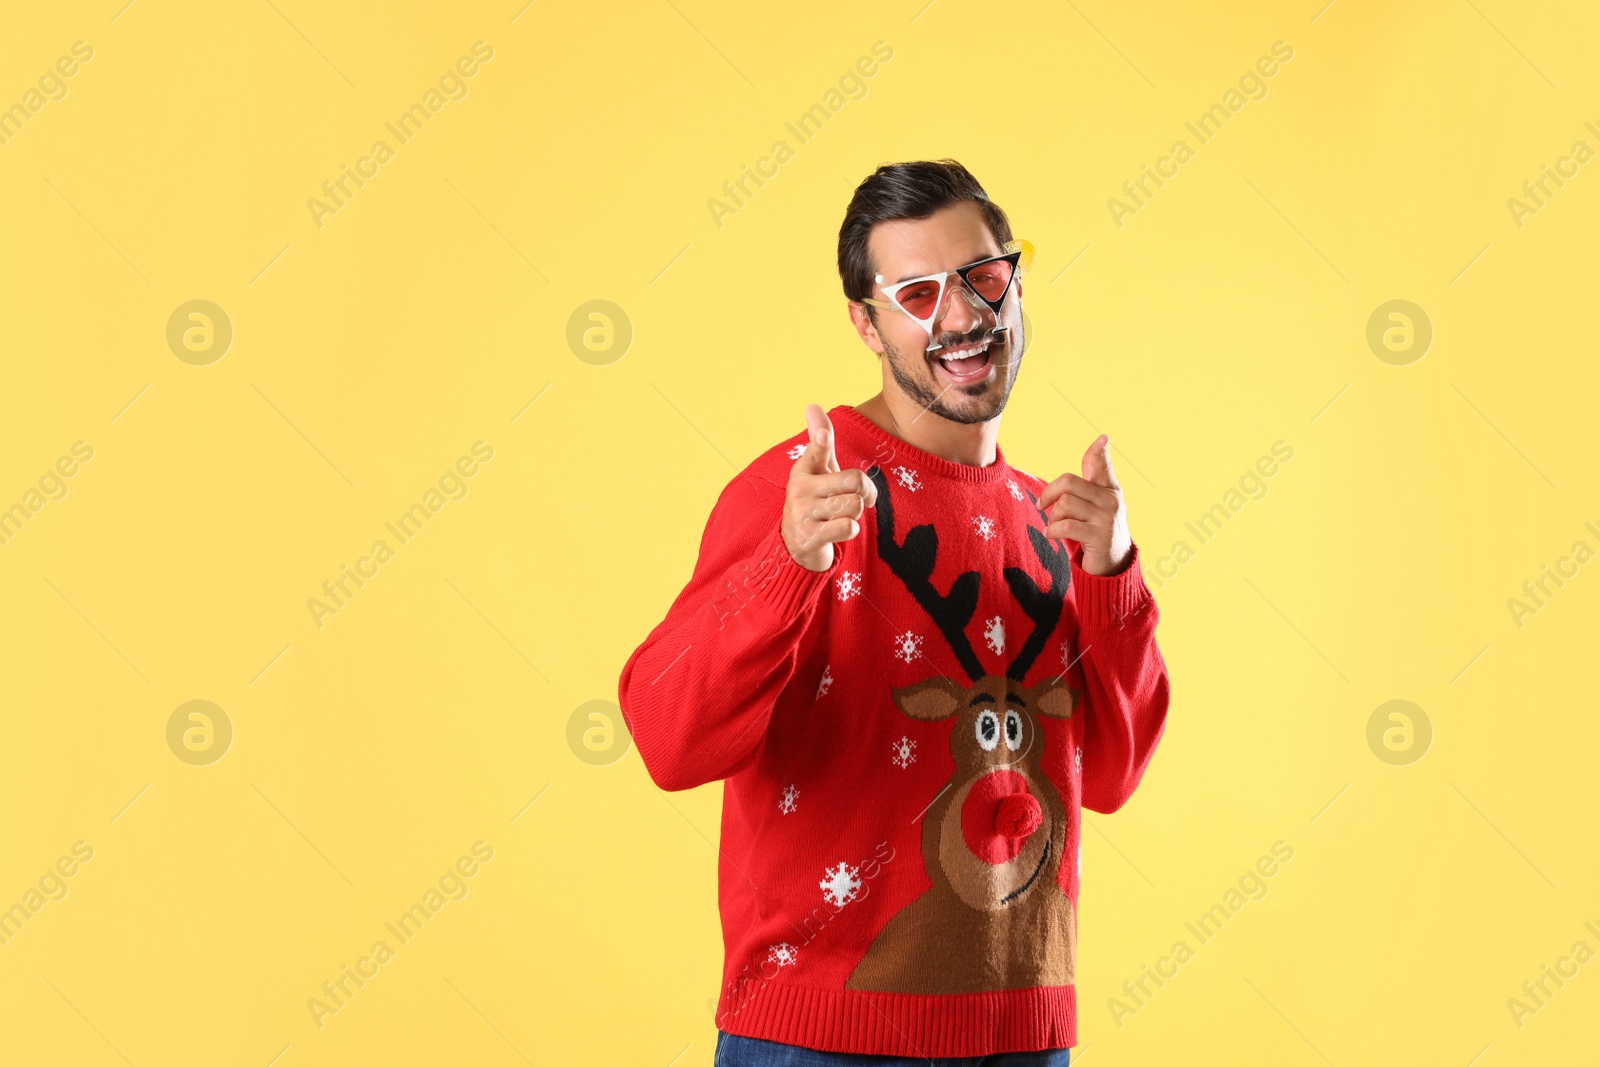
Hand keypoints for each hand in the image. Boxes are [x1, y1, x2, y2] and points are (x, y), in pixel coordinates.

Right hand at [782, 404, 877, 571]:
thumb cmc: (815, 498)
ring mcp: (803, 513)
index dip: (822, 442)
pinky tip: (839, 529)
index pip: (817, 450)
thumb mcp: (818, 469)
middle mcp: (800, 488)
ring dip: (856, 512)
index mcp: (804, 468)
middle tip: (859, 498)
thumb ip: (820, 440)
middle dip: (866, 491)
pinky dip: (851, 529)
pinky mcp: (810, 537)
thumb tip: (812, 405)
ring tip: (843, 514)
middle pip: (855, 481)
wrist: (796, 542)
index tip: (825, 436)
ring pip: (855, 505)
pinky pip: (848, 527)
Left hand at [1037, 434, 1131, 576]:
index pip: (1102, 464)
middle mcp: (1111, 500)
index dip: (1099, 451)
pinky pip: (1066, 527)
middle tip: (1042, 505)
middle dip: (1049, 493)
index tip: (1103, 437)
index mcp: (1109, 489)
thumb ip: (1094, 476)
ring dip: (1052, 517)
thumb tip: (1103, 439)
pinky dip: (1053, 531)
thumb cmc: (1099, 528)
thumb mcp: (1099, 501)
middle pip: (1068, 483)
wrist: (1113, 562)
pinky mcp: (1099, 537)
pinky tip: (1052, 534)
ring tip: (1055, 525)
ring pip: (1064, 505)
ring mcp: (1106, 518)